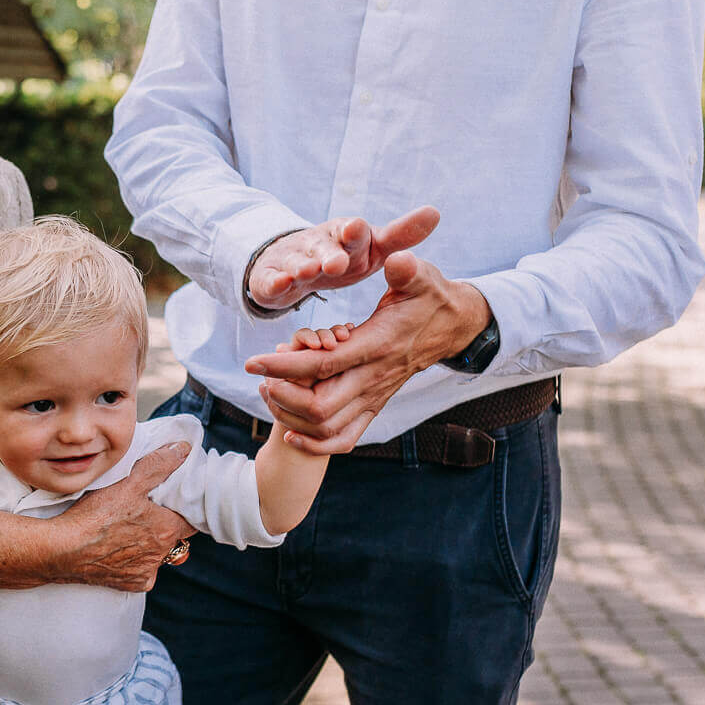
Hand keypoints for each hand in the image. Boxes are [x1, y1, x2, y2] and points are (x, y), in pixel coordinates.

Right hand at [56, 442, 196, 591]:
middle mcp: (161, 555)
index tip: (175, 500)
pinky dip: (133, 562)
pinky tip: (118, 549)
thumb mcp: (129, 481)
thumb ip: (158, 465)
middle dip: (164, 525)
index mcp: (167, 529)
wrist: (63, 550)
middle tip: (146, 511)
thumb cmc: (95, 516)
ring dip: (148, 544)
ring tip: (127, 529)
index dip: (185, 508)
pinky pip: (140, 572)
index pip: (191, 519)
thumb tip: (182, 450)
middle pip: (173, 537)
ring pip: (156, 555)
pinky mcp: (130, 584)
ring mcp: (145, 572)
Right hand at [246, 207, 439, 310]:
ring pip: (298, 262)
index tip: (356, 229)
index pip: (352, 232)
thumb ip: (401, 234)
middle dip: (329, 253)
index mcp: (345, 236)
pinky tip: (280, 284)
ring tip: (307, 272)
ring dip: (302, 266)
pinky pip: (272, 280)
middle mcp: (318, 243)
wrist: (293, 265)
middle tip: (336, 262)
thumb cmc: (342, 255)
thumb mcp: (372, 248)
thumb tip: (436, 211)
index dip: (354, 232)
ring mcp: (293, 259)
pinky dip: (275, 282)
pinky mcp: (271, 277)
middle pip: (324, 246)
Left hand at [247, 252, 491, 454]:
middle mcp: (374, 379)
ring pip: (326, 427)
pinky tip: (290, 433)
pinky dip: (314, 444)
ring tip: (268, 392)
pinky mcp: (375, 406)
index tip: (252, 362)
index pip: (324, 364)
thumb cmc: (429, 296)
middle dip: (281, 394)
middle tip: (258, 374)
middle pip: (319, 406)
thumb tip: (398, 260)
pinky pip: (343, 439)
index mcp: (378, 346)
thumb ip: (407, 269)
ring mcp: (375, 397)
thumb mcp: (422, 275)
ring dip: (291, 416)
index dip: (285, 366)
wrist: (452, 326)